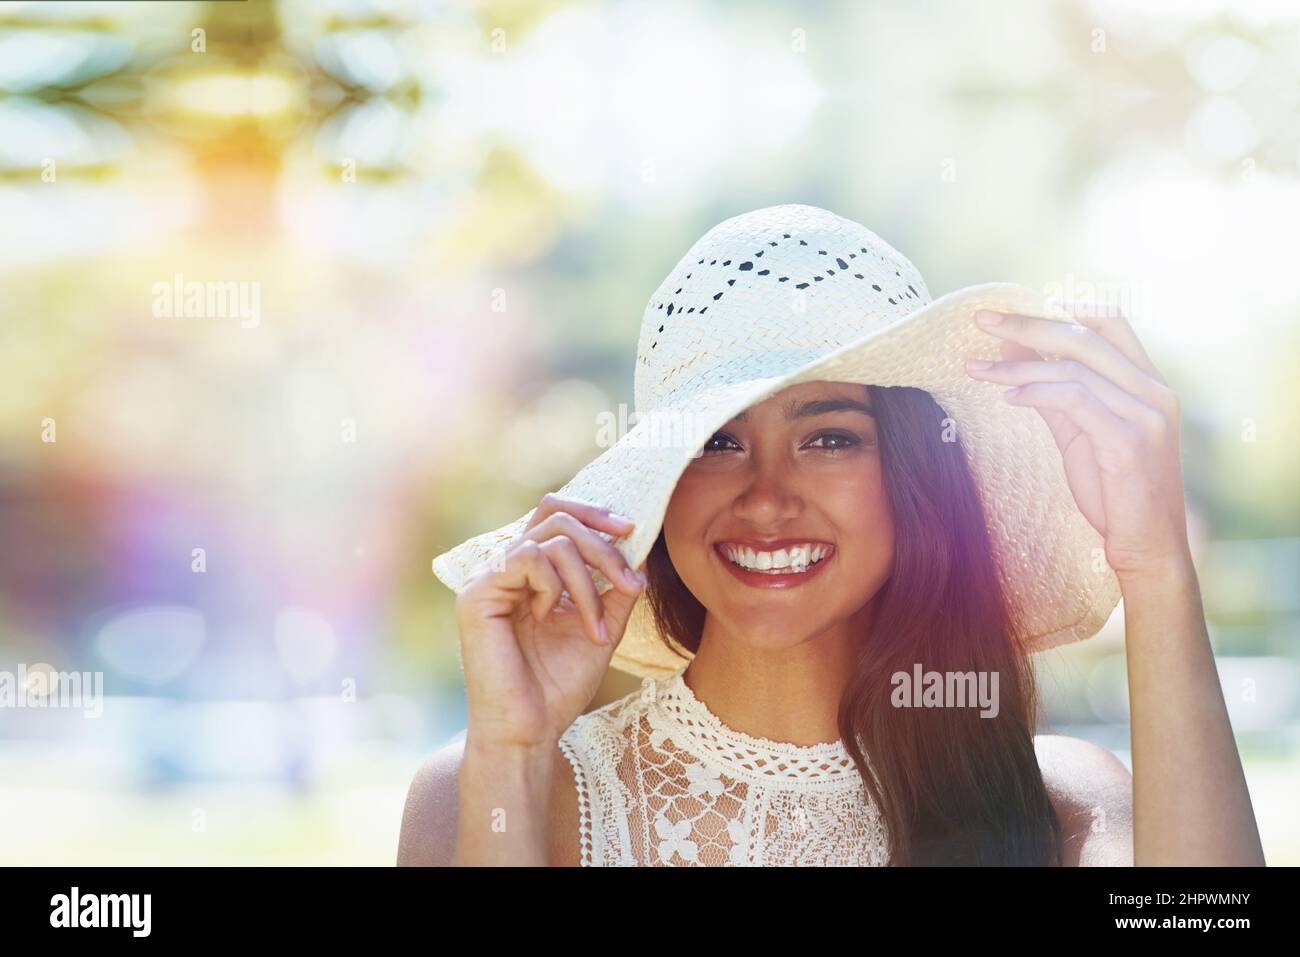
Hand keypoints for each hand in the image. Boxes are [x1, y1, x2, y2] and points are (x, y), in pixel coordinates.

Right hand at [454, 493, 647, 751]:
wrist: (530, 731)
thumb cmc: (559, 687)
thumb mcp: (602, 630)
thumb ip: (616, 591)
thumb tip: (639, 551)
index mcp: (530, 573)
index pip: (555, 515)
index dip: (593, 513)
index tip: (632, 531)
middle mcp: (505, 569)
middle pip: (556, 516)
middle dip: (602, 546)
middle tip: (629, 582)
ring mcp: (487, 578)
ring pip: (550, 538)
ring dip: (587, 579)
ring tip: (595, 626)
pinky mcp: (476, 593)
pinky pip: (526, 557)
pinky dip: (553, 584)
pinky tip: (550, 617)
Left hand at [964, 301, 1191, 580]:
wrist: (1146, 548)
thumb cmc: (1114, 493)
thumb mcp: (1081, 434)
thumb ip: (1055, 393)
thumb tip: (1016, 354)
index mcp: (1148, 383)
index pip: (1110, 322)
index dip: (1062, 308)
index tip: (1014, 309)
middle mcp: (1154, 392)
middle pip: (1084, 336)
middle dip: (1027, 323)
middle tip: (980, 320)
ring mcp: (1146, 416)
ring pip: (1073, 368)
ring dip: (1017, 364)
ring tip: (976, 368)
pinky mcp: (1129, 443)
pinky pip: (1075, 401)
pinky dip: (1036, 392)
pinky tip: (1008, 396)